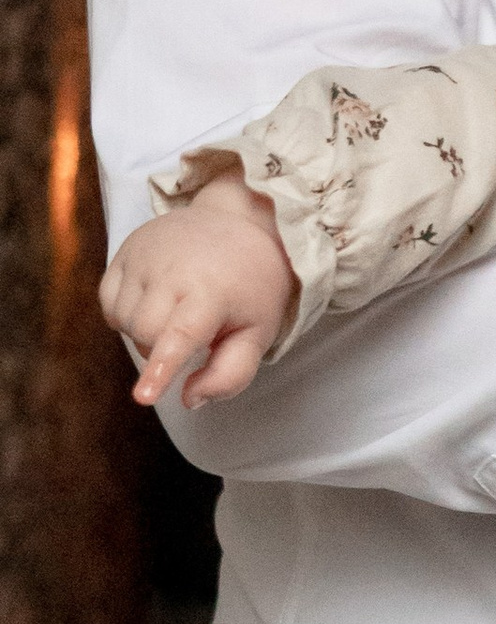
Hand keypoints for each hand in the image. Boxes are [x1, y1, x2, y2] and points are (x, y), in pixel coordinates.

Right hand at [100, 173, 296, 408]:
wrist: (239, 223)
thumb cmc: (250, 287)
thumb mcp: (258, 332)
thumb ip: (230, 374)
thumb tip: (189, 400)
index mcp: (212, 291)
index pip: (180, 336)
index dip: (161, 369)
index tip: (144, 397)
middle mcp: (173, 269)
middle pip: (144, 335)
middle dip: (161, 346)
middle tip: (194, 329)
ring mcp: (144, 255)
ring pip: (123, 320)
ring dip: (144, 329)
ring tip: (177, 307)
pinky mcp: (124, 249)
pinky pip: (108, 302)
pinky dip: (126, 312)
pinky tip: (155, 298)